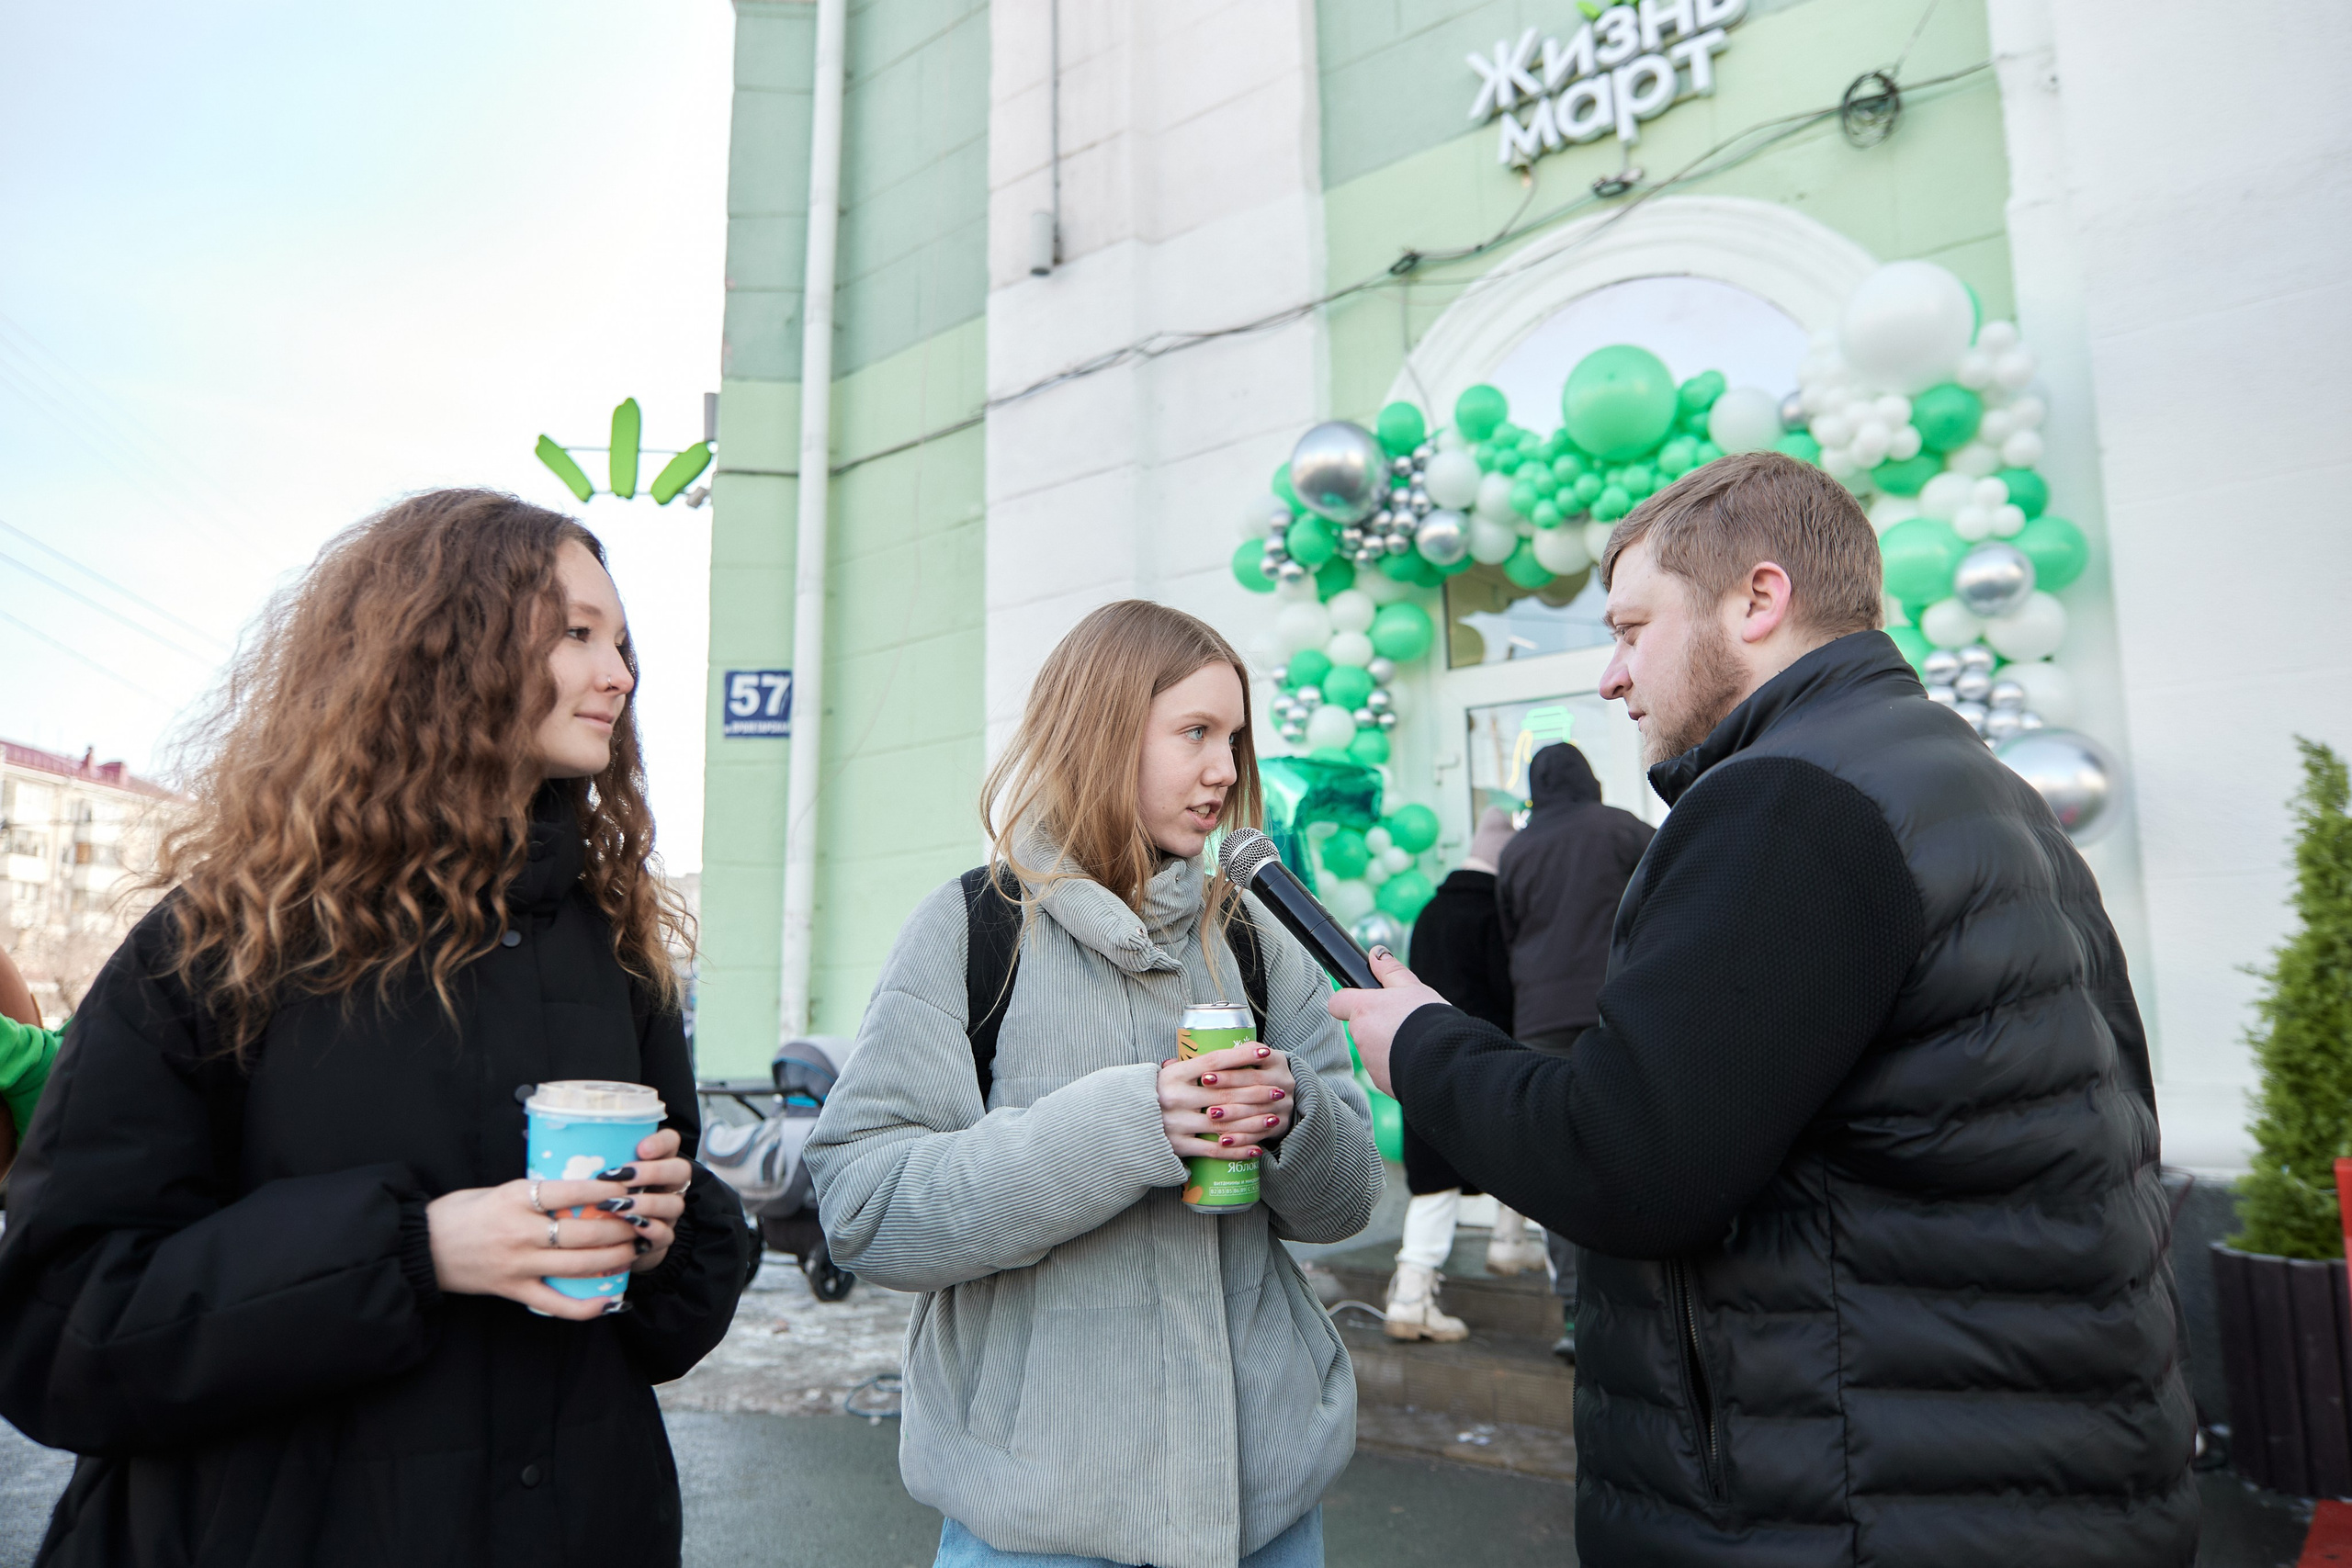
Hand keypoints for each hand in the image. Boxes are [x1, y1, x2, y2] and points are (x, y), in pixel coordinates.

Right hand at [427, 1128, 692, 1319]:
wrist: (421, 1247)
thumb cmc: (461, 1212)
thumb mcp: (497, 1190)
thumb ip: (534, 1192)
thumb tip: (580, 1186)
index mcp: (514, 1199)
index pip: (570, 1191)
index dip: (606, 1190)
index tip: (630, 1187)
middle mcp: (519, 1232)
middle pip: (583, 1231)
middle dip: (620, 1227)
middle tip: (641, 1221)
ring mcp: (517, 1265)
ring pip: (578, 1264)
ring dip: (613, 1258)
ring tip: (634, 1249)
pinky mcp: (512, 1291)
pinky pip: (555, 1303)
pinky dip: (585, 1306)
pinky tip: (609, 1299)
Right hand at [1157, 1044, 1294, 1161]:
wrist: (1123, 1125)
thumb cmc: (1153, 1094)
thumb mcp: (1167, 1075)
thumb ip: (1193, 1066)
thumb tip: (1230, 1051)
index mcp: (1174, 1075)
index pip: (1214, 1061)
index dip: (1241, 1055)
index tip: (1265, 1050)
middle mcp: (1175, 1097)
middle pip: (1225, 1094)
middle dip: (1256, 1092)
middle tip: (1278, 1090)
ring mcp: (1176, 1123)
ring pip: (1224, 1123)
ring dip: (1253, 1122)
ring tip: (1274, 1118)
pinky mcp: (1178, 1146)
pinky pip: (1214, 1150)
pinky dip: (1238, 1151)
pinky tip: (1257, 1149)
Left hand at [1326, 946, 1444, 1096]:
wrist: (1446, 1061)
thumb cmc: (1429, 1021)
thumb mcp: (1412, 988)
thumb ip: (1390, 971)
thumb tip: (1376, 954)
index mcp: (1363, 1010)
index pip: (1337, 1002)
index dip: (1349, 1000)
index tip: (1365, 1000)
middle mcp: (1361, 1037)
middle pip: (1360, 1027)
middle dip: (1377, 1024)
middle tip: (1404, 1021)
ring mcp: (1370, 1063)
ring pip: (1373, 1049)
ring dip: (1387, 1045)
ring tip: (1415, 1041)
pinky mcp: (1381, 1083)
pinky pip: (1385, 1070)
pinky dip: (1396, 1064)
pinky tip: (1416, 1059)